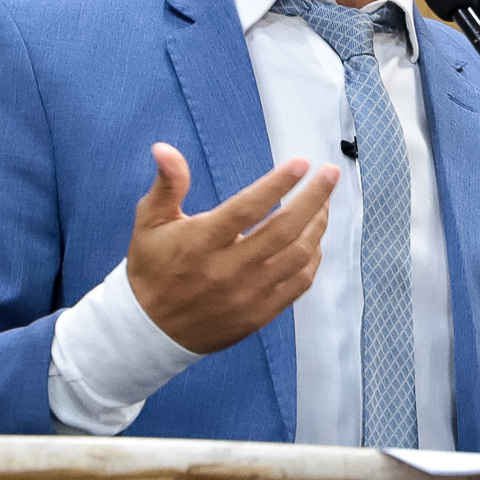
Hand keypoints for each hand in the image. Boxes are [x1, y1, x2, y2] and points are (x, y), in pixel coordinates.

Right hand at [126, 142, 337, 353]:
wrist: (150, 331)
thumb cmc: (152, 269)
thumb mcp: (149, 222)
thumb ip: (167, 184)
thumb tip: (164, 148)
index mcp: (201, 242)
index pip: (247, 208)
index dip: (277, 183)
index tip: (302, 163)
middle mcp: (227, 270)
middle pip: (283, 230)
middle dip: (313, 198)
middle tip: (330, 175)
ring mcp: (247, 295)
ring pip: (297, 257)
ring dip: (317, 226)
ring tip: (324, 204)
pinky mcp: (258, 315)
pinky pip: (298, 285)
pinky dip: (312, 259)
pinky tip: (313, 241)